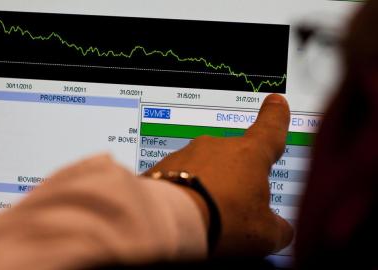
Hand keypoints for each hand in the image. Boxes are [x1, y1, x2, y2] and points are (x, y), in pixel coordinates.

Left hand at [144, 94, 293, 256]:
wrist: (167, 223)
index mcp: (249, 155)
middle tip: (232, 212)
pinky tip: (184, 215)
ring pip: (205, 170)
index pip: (270, 129)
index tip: (276, 102)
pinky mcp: (162, 167)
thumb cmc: (223, 221)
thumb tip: (280, 230)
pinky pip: (179, 179)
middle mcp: (217, 146)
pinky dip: (185, 194)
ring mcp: (187, 154)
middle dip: (235, 181)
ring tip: (205, 218)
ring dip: (208, 189)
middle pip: (233, 159)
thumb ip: (277, 229)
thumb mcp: (264, 234)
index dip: (276, 116)